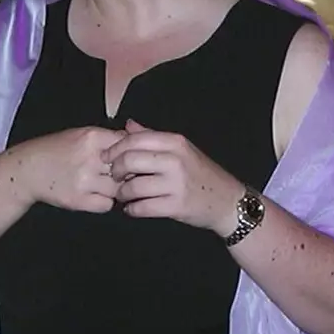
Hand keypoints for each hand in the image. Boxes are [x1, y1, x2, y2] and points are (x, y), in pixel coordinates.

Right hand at [10, 126, 125, 212]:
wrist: (28, 169)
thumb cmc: (57, 150)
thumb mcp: (81, 135)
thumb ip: (108, 138)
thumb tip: (137, 139)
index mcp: (92, 137)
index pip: (128, 145)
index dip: (130, 153)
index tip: (128, 158)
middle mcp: (89, 158)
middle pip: (126, 168)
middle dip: (126, 173)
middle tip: (119, 175)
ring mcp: (84, 181)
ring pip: (119, 189)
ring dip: (116, 189)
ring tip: (103, 185)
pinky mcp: (78, 200)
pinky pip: (107, 205)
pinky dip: (105, 202)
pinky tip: (95, 195)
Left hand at [101, 119, 243, 231]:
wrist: (227, 201)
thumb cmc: (200, 173)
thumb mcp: (181, 149)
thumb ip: (152, 136)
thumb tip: (128, 125)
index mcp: (175, 142)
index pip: (134, 139)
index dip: (115, 148)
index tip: (106, 157)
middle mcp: (175, 160)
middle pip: (129, 160)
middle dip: (115, 170)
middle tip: (114, 177)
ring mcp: (176, 184)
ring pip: (133, 186)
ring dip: (122, 193)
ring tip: (123, 195)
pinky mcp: (176, 206)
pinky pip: (142, 207)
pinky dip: (132, 209)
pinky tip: (132, 208)